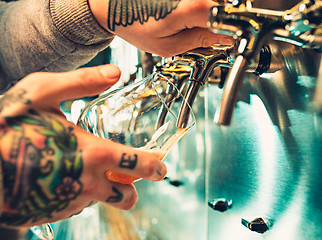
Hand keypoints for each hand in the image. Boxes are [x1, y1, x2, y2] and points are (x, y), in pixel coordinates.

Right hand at [0, 65, 166, 226]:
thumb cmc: (7, 125)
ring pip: (102, 202)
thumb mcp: (44, 93)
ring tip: (88, 170)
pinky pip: (76, 206)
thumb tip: (116, 73)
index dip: (155, 167)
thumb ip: (83, 82)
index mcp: (94, 154)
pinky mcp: (53, 212)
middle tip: (129, 176)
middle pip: (128, 197)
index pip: (138, 167)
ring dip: (104, 189)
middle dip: (134, 187)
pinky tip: (63, 176)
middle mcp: (87, 183)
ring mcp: (69, 201)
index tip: (160, 166)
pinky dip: (77, 193)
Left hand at [89, 0, 233, 56]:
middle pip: (226, 7)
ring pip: (216, 3)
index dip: (235, 32)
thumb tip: (227, 38)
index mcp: (194, 6)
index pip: (232, 19)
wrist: (112, 4)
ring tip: (186, 22)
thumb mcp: (168, 45)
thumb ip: (201, 39)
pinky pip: (203, 1)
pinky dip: (199, 9)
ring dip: (210, 14)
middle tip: (202, 32)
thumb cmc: (133, 22)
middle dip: (223, 22)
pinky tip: (182, 14)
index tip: (231, 41)